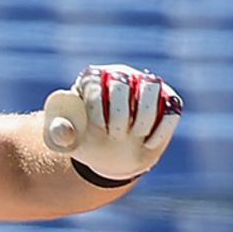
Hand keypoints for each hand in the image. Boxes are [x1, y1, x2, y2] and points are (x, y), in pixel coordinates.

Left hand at [40, 64, 180, 187]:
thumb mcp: (70, 141)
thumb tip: (63, 130)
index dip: (98, 105)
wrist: (110, 155)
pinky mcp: (168, 102)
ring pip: (152, 86)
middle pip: (123, 81)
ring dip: (145, 115)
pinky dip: (162, 128)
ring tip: (135, 135)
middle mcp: (121, 76)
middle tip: (117, 136)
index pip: (96, 81)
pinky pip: (172, 108)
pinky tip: (149, 144)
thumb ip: (60, 134)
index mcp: (93, 79)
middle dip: (120, 112)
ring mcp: (146, 87)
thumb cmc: (87, 141)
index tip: (99, 128)